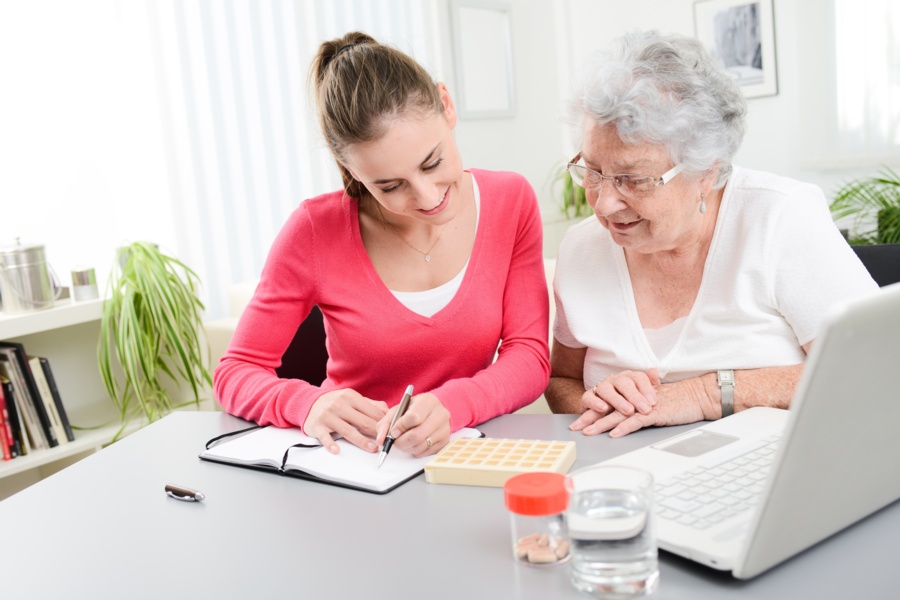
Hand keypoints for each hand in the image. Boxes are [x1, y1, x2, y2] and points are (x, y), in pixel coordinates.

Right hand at [304, 389, 388, 453]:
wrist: (309, 402)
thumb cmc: (335, 402)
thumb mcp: (352, 398)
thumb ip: (370, 404)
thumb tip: (388, 411)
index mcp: (350, 396)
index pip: (371, 411)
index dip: (383, 422)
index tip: (391, 431)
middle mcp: (339, 404)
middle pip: (363, 421)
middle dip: (376, 432)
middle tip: (386, 442)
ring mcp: (328, 415)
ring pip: (348, 431)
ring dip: (362, 441)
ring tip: (373, 448)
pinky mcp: (318, 426)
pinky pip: (325, 437)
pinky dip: (331, 444)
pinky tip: (337, 450)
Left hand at [375, 392, 450, 456]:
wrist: (433, 410)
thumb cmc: (413, 409)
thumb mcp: (399, 409)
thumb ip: (386, 423)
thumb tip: (380, 440)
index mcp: (428, 402)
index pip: (413, 417)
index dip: (400, 427)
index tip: (394, 432)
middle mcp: (440, 414)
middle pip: (417, 435)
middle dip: (401, 442)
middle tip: (395, 441)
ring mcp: (444, 429)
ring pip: (420, 446)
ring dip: (406, 448)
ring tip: (403, 442)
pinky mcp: (445, 441)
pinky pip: (425, 452)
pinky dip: (415, 451)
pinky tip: (413, 443)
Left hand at [572, 376, 712, 437]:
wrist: (696, 396)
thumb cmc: (675, 401)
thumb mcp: (650, 403)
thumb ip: (636, 407)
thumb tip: (621, 420)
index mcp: (631, 396)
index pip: (607, 404)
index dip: (591, 412)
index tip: (578, 422)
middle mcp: (634, 399)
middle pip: (608, 408)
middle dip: (589, 418)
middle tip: (575, 427)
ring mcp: (643, 405)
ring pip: (618, 414)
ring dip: (602, 424)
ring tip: (589, 432)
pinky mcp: (654, 412)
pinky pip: (636, 420)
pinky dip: (625, 427)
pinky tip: (614, 434)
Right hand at [581, 368, 659, 416]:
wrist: (602, 408)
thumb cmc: (627, 403)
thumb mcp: (641, 395)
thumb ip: (650, 384)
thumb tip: (655, 371)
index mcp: (628, 378)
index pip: (638, 378)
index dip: (647, 389)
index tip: (653, 402)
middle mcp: (614, 380)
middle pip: (624, 383)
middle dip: (635, 396)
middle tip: (645, 409)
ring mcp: (600, 388)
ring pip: (606, 390)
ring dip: (618, 401)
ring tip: (628, 411)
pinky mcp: (587, 397)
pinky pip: (588, 397)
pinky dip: (595, 403)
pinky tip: (603, 409)